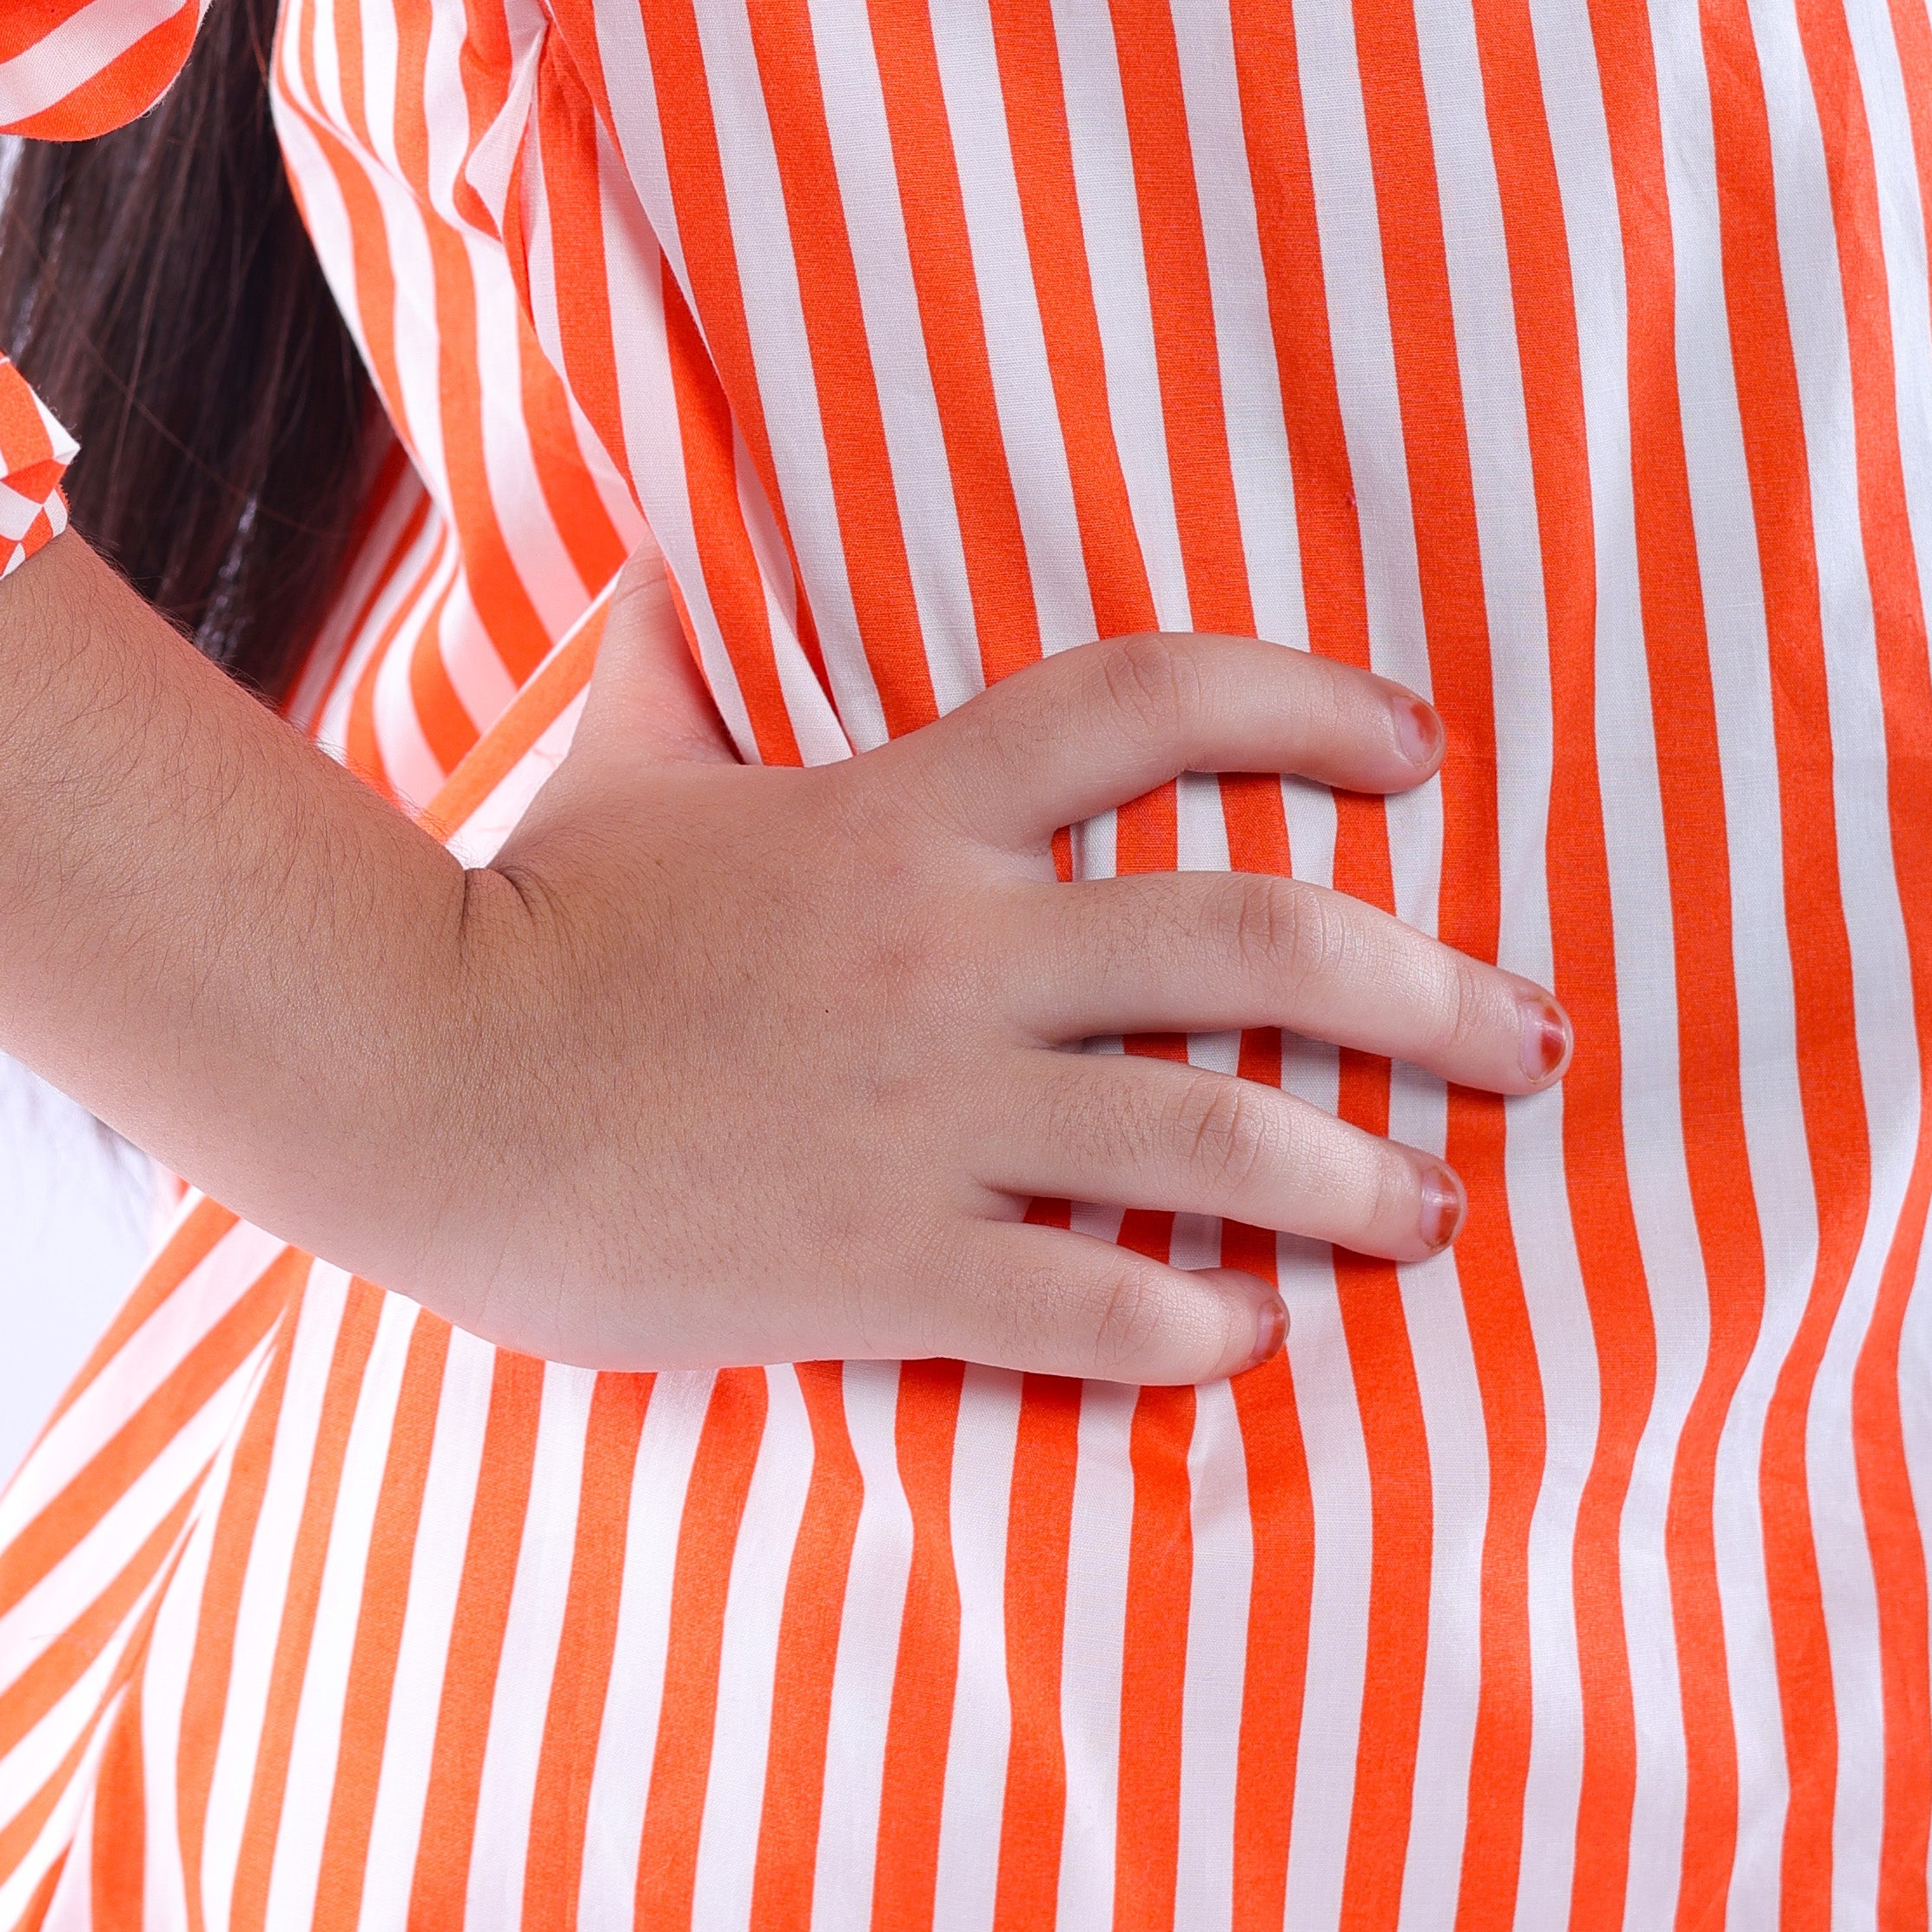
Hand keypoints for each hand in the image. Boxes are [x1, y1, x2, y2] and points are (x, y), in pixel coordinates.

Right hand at [425, 579, 1565, 1384]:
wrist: (407, 1081)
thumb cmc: (518, 922)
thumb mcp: (612, 765)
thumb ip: (670, 670)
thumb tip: (656, 592)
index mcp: (903, 813)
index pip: (1146, 705)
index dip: (1305, 704)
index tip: (1417, 747)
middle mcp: (950, 951)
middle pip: (1252, 934)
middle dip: (1424, 988)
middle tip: (1524, 1036)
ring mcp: (928, 1113)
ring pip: (1216, 1135)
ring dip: (1355, 1176)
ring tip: (1426, 1210)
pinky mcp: (882, 1262)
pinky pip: (1093, 1307)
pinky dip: (1197, 1329)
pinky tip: (1247, 1339)